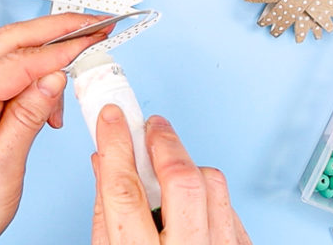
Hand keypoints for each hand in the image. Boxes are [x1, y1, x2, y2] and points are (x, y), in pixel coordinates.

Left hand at [0, 13, 112, 244]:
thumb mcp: (2, 169)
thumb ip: (28, 117)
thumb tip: (54, 76)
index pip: (16, 61)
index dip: (59, 48)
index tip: (90, 38)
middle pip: (7, 44)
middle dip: (52, 31)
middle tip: (89, 26)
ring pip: (4, 59)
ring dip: (42, 59)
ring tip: (72, 81)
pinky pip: (0, 82)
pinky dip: (28, 82)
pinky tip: (46, 104)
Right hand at [91, 105, 251, 244]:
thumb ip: (106, 213)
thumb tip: (103, 161)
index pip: (125, 191)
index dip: (116, 145)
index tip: (111, 117)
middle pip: (182, 180)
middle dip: (164, 142)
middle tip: (151, 126)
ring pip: (213, 185)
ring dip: (188, 168)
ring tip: (170, 172)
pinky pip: (229, 206)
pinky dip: (207, 195)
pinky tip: (192, 202)